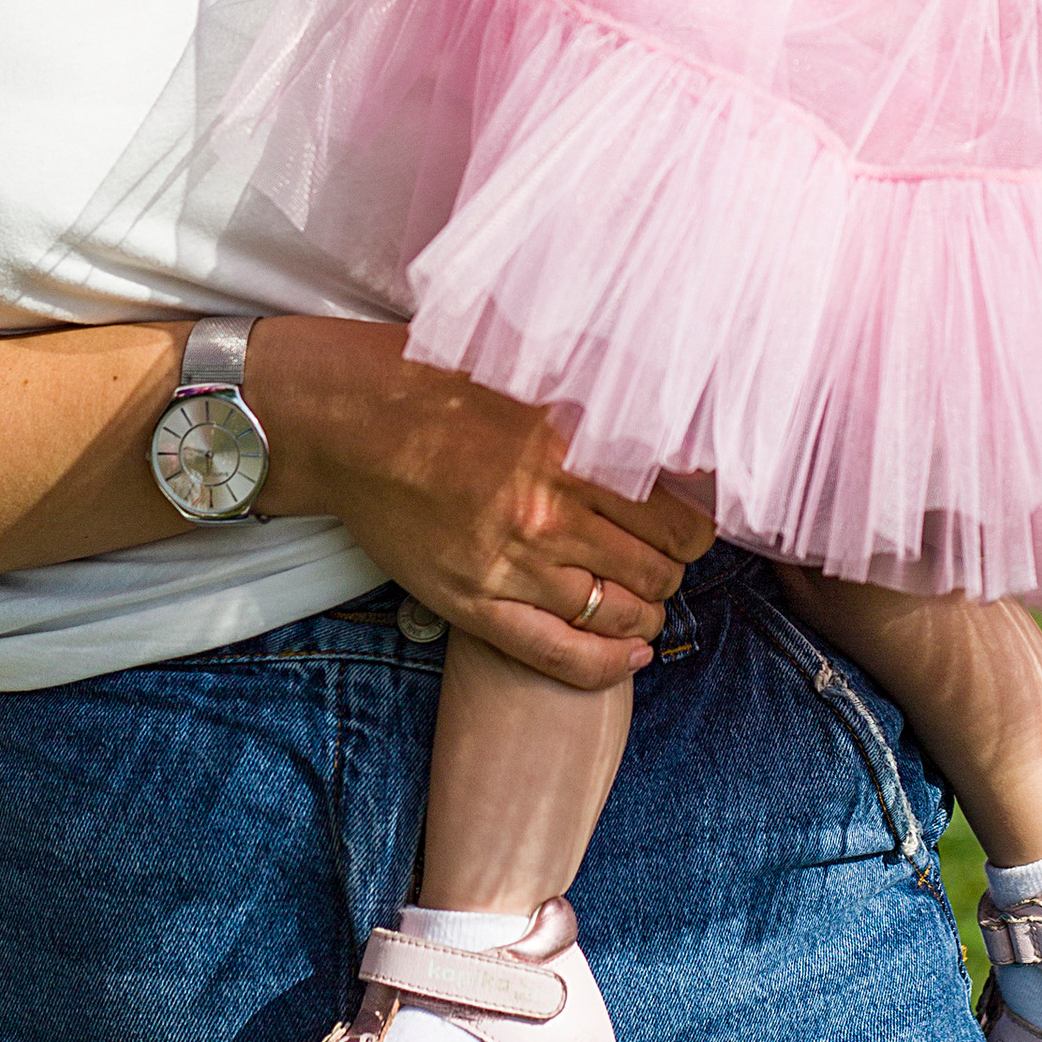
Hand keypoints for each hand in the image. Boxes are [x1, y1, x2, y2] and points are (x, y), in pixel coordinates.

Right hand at [245, 316, 713, 685]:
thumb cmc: (436, 386)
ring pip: (620, 615)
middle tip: (662, 560)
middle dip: (671, 570)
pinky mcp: (474, 603)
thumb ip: (606, 404)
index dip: (695, 529)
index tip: (688, 525)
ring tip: (642, 599)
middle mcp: (548, 513)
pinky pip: (561, 656)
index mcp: (571, 451)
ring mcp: (511, 565)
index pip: (678, 517)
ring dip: (645, 613)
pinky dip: (608, 665)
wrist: (346, 422)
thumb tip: (681, 436)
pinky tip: (632, 656)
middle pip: (657, 570)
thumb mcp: (535, 377)